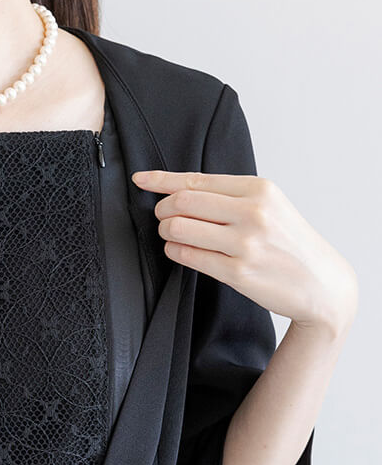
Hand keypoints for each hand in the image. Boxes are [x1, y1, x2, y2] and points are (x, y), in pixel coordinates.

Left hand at [131, 170, 357, 337]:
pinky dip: (174, 250)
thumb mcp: (268, 206)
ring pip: (180, 228)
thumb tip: (177, 188)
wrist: (323, 285)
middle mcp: (253, 212)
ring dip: (166, 231)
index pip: (196, 180)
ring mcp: (246, 243)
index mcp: (259, 189)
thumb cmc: (289, 242)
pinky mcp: (238, 272)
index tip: (141, 179)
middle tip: (161, 216)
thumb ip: (227, 195)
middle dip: (162, 209)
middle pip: (182, 202)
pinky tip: (179, 250)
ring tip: (171, 234)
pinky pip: (188, 255)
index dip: (161, 180)